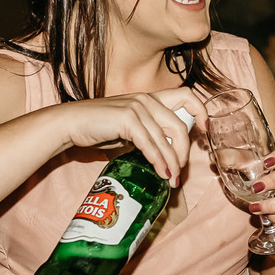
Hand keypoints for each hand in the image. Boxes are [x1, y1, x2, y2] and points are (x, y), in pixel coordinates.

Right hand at [56, 87, 208, 186]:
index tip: (205, 130)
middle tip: (179, 172)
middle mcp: (147, 99)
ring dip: (172, 162)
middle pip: (180, 126)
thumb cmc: (98, 127)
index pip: (186, 95)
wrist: (70, 124)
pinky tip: (162, 173)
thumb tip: (166, 155)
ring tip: (172, 180)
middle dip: (184, 152)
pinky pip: (151, 144)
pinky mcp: (127, 119)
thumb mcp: (130, 127)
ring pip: (167, 138)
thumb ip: (149, 134)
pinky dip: (159, 161)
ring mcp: (138, 108)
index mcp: (150, 98)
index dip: (200, 111)